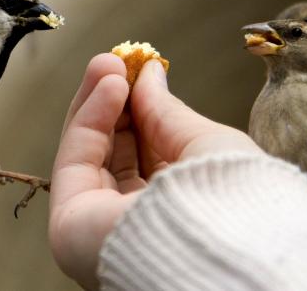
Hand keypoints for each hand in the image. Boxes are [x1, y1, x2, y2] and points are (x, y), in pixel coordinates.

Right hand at [48, 53, 261, 288]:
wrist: (226, 245)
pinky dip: (87, 118)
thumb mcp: (205, 144)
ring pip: (88, 153)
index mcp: (173, 210)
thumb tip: (149, 73)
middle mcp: (134, 221)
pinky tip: (108, 85)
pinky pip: (75, 160)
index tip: (138, 70)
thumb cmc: (235, 201)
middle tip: (117, 60)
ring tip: (110, 64)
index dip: (138, 110)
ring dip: (96, 103)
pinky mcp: (72, 225)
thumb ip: (166, 111)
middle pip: (111, 153)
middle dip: (112, 101)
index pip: (145, 155)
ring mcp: (101, 225)